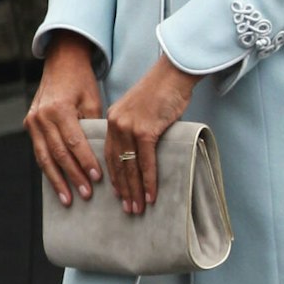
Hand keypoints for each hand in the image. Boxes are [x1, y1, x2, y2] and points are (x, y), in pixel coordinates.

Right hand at [25, 33, 103, 205]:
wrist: (61, 62)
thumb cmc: (82, 81)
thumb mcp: (92, 100)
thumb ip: (93, 126)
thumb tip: (101, 155)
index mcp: (59, 109)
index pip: (73, 142)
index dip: (85, 162)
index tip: (96, 179)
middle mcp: (42, 116)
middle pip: (58, 154)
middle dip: (72, 176)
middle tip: (85, 195)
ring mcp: (32, 121)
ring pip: (44, 157)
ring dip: (57, 180)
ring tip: (67, 199)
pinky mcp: (29, 124)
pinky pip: (39, 151)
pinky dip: (48, 169)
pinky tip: (56, 183)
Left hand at [104, 54, 200, 214]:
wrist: (174, 73)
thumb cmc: (163, 91)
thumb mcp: (141, 110)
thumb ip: (136, 129)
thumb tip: (142, 153)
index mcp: (113, 119)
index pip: (110, 154)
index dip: (114, 177)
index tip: (118, 195)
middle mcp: (116, 124)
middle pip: (117, 164)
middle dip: (123, 190)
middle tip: (127, 209)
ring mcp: (129, 127)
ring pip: (130, 167)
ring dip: (135, 191)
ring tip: (137, 209)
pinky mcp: (145, 130)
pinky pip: (146, 162)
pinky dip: (148, 181)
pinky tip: (150, 196)